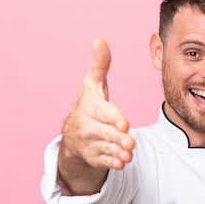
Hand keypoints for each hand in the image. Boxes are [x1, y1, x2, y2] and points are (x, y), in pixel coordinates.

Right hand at [58, 38, 135, 193]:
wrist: (73, 133)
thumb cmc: (91, 105)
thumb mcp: (94, 85)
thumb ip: (100, 65)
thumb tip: (99, 40)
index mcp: (91, 107)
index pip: (104, 113)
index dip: (114, 118)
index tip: (124, 124)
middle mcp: (88, 126)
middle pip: (106, 134)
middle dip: (118, 139)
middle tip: (130, 143)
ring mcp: (89, 143)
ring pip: (106, 149)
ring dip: (118, 152)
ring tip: (128, 154)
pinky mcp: (93, 157)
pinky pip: (104, 162)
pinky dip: (113, 163)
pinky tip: (122, 163)